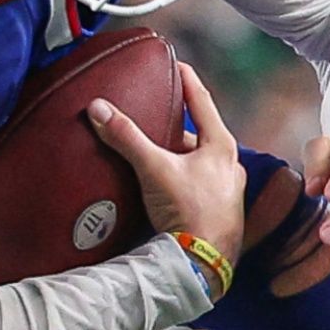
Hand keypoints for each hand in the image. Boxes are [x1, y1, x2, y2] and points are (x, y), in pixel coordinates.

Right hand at [90, 63, 244, 268]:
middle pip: (200, 136)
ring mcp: (229, 193)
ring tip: (156, 156)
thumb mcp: (154, 169)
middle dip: (178, 127)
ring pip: (201, 164)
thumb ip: (126, 138)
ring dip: (181, 158)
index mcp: (221, 147)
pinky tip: (167, 189)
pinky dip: (183, 182)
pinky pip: (200, 188)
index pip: (202, 101)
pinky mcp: (222, 215)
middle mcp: (231, 167)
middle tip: (157, 118)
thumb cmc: (188, 213)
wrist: (203, 265)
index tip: (176, 63)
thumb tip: (98, 108)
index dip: (187, 80)